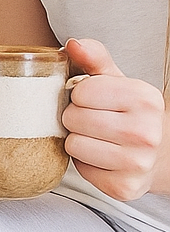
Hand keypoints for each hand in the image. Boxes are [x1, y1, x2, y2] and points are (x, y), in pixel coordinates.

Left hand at [62, 38, 165, 200]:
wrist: (160, 154)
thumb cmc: (130, 114)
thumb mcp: (117, 82)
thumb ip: (94, 60)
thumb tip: (73, 43)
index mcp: (145, 98)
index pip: (81, 91)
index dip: (80, 95)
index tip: (94, 101)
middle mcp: (146, 131)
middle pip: (72, 119)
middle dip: (76, 118)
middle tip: (94, 121)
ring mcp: (137, 162)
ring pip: (73, 145)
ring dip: (78, 141)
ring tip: (98, 139)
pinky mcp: (123, 187)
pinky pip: (79, 169)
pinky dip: (85, 163)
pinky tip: (103, 158)